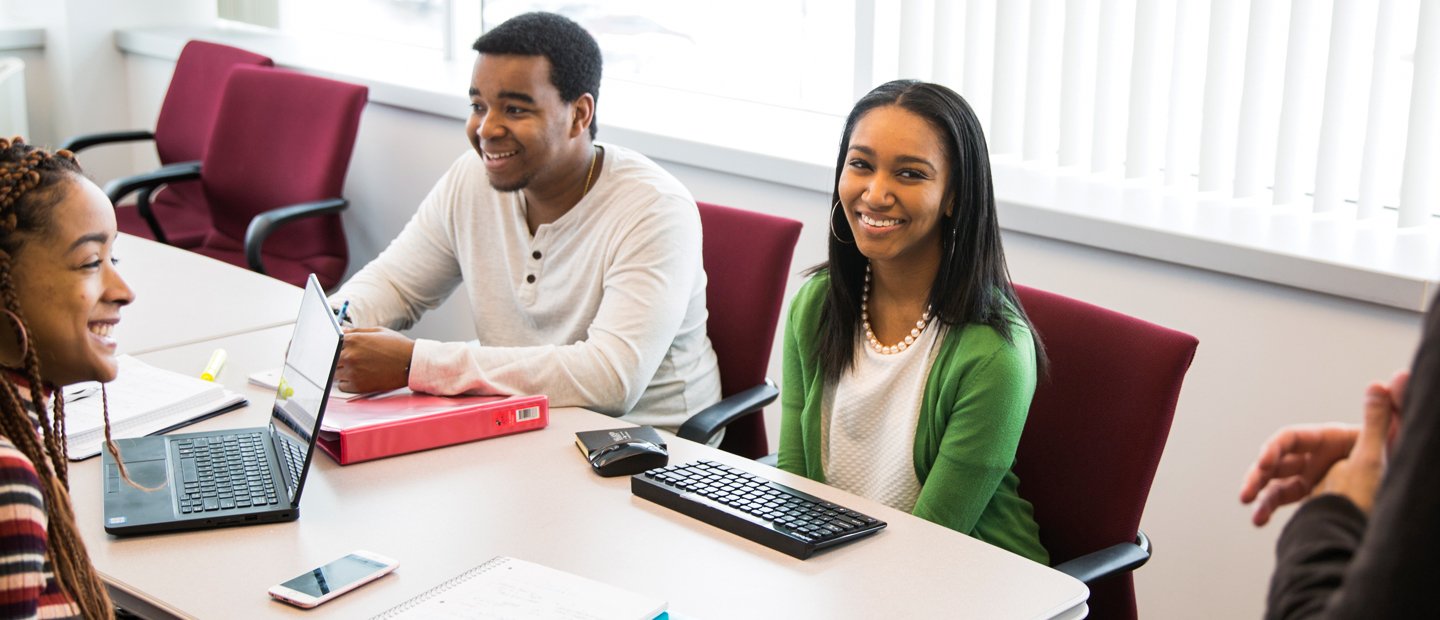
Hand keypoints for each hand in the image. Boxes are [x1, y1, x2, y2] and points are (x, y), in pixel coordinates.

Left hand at [334, 327, 414, 393]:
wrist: (411, 362)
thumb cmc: (397, 346)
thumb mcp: (377, 331)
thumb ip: (356, 331)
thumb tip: (342, 331)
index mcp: (353, 339)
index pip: (331, 343)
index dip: (335, 347)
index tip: (338, 349)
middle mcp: (349, 355)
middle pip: (331, 359)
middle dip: (337, 359)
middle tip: (350, 360)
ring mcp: (352, 371)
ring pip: (335, 373)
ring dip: (341, 372)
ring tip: (357, 369)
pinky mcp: (358, 385)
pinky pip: (342, 386)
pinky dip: (347, 383)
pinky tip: (359, 377)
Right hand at [1239, 371, 1406, 525]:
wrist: (1394, 517)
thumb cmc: (1387, 483)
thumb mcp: (1380, 455)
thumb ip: (1378, 419)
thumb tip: (1382, 384)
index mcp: (1329, 440)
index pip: (1292, 438)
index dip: (1273, 449)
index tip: (1263, 463)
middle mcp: (1317, 455)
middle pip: (1278, 459)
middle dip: (1258, 474)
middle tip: (1246, 493)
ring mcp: (1313, 476)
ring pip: (1275, 479)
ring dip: (1258, 490)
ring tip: (1246, 502)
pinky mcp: (1311, 496)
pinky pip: (1283, 498)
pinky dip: (1268, 507)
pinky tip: (1259, 519)